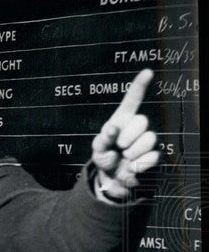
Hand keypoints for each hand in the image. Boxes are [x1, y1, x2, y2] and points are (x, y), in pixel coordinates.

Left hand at [91, 68, 159, 197]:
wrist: (112, 178)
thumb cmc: (104, 157)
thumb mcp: (98, 149)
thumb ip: (103, 138)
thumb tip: (112, 128)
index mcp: (121, 120)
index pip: (132, 100)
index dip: (139, 86)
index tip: (147, 72)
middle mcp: (137, 127)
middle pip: (142, 120)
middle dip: (127, 136)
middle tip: (119, 146)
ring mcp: (147, 140)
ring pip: (149, 138)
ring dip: (133, 152)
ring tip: (124, 157)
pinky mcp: (153, 155)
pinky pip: (152, 156)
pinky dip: (138, 165)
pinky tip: (130, 167)